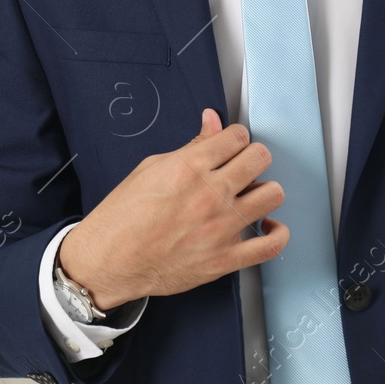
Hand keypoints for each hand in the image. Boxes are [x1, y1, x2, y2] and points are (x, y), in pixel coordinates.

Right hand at [57, 108, 287, 310]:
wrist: (108, 261)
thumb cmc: (123, 217)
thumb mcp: (151, 168)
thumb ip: (191, 145)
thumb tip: (212, 122)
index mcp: (190, 167)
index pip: (237, 136)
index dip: (235, 138)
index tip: (231, 145)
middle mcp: (210, 195)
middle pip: (260, 158)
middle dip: (252, 157)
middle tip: (241, 166)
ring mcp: (220, 228)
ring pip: (273, 195)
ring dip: (264, 190)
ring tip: (250, 195)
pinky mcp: (225, 259)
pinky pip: (271, 245)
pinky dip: (276, 233)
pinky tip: (266, 226)